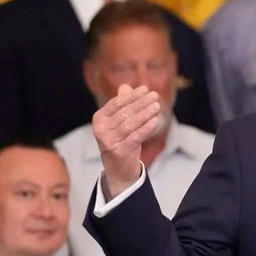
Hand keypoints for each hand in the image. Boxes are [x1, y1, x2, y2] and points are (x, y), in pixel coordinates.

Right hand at [92, 84, 160, 199]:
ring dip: (145, 114)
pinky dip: (146, 128)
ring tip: (157, 106)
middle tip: (155, 96)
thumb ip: (122, 104)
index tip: (145, 89)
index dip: (132, 96)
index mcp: (99, 118)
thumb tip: (126, 86)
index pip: (116, 103)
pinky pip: (135, 137)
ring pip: (130, 124)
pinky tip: (154, 121)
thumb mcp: (119, 122)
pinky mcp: (119, 151)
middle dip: (141, 103)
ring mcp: (109, 141)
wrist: (118, 168)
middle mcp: (101, 129)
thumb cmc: (120, 140)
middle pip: (124, 112)